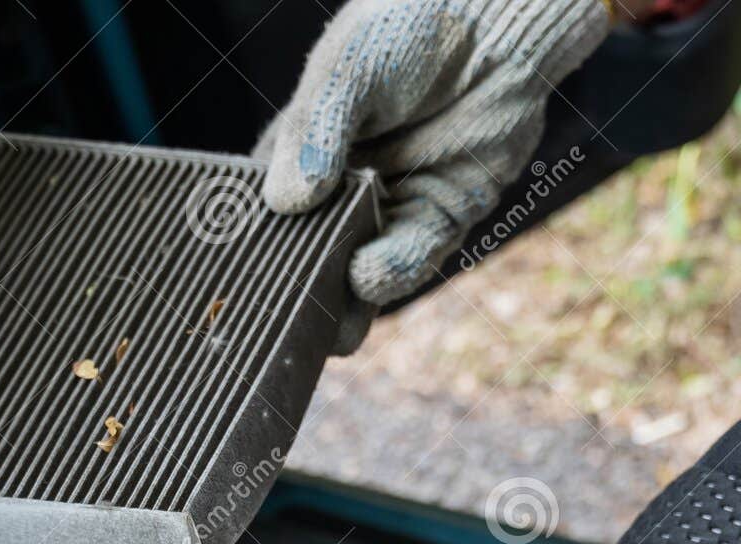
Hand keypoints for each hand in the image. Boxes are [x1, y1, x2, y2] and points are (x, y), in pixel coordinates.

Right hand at [255, 0, 611, 348]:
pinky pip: (412, 255)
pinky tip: (367, 277)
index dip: (255, 239)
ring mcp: (394, 204)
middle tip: (282, 313)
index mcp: (307, 145)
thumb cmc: (412, 27)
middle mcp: (346, 184)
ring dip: (344, 296)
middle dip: (302, 284)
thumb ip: (315, 133)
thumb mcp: (347, 70)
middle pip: (314, 248)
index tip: (241, 270)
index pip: (269, 203)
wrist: (499, 22)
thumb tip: (286, 202)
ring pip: (359, 266)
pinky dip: (390, 272)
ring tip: (328, 318)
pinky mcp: (443, 215)